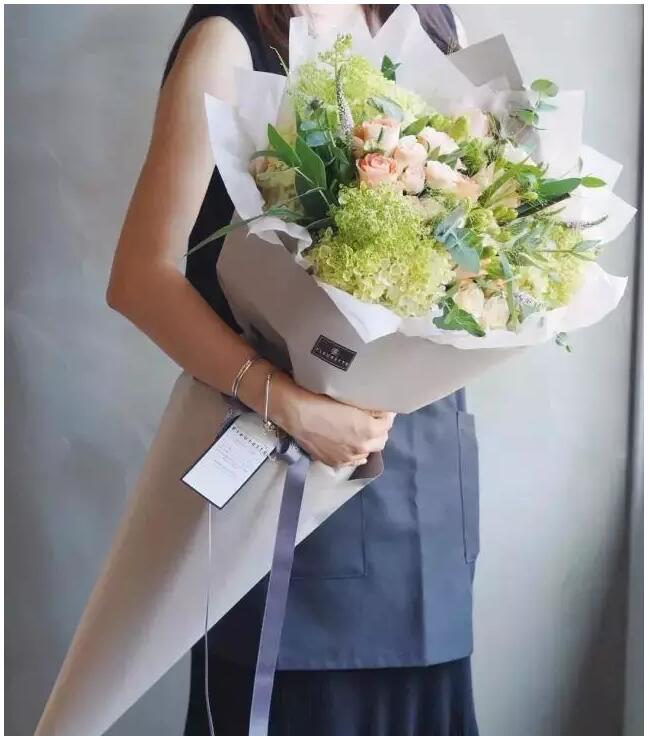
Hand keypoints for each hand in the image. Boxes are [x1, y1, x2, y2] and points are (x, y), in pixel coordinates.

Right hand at [271, 373, 394, 466]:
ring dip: (367, 441)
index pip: (388, 421)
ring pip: (367, 451)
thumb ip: (369, 408)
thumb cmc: (322, 399)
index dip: (384, 413)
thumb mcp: (350, 399)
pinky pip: (352, 459)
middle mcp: (363, 447)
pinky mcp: (335, 462)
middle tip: (370, 417)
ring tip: (358, 430)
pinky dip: (353, 451)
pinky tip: (347, 443)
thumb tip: (379, 410)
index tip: (379, 406)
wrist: (295, 412)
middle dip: (379, 428)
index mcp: (370, 429)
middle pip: (382, 439)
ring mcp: (349, 458)